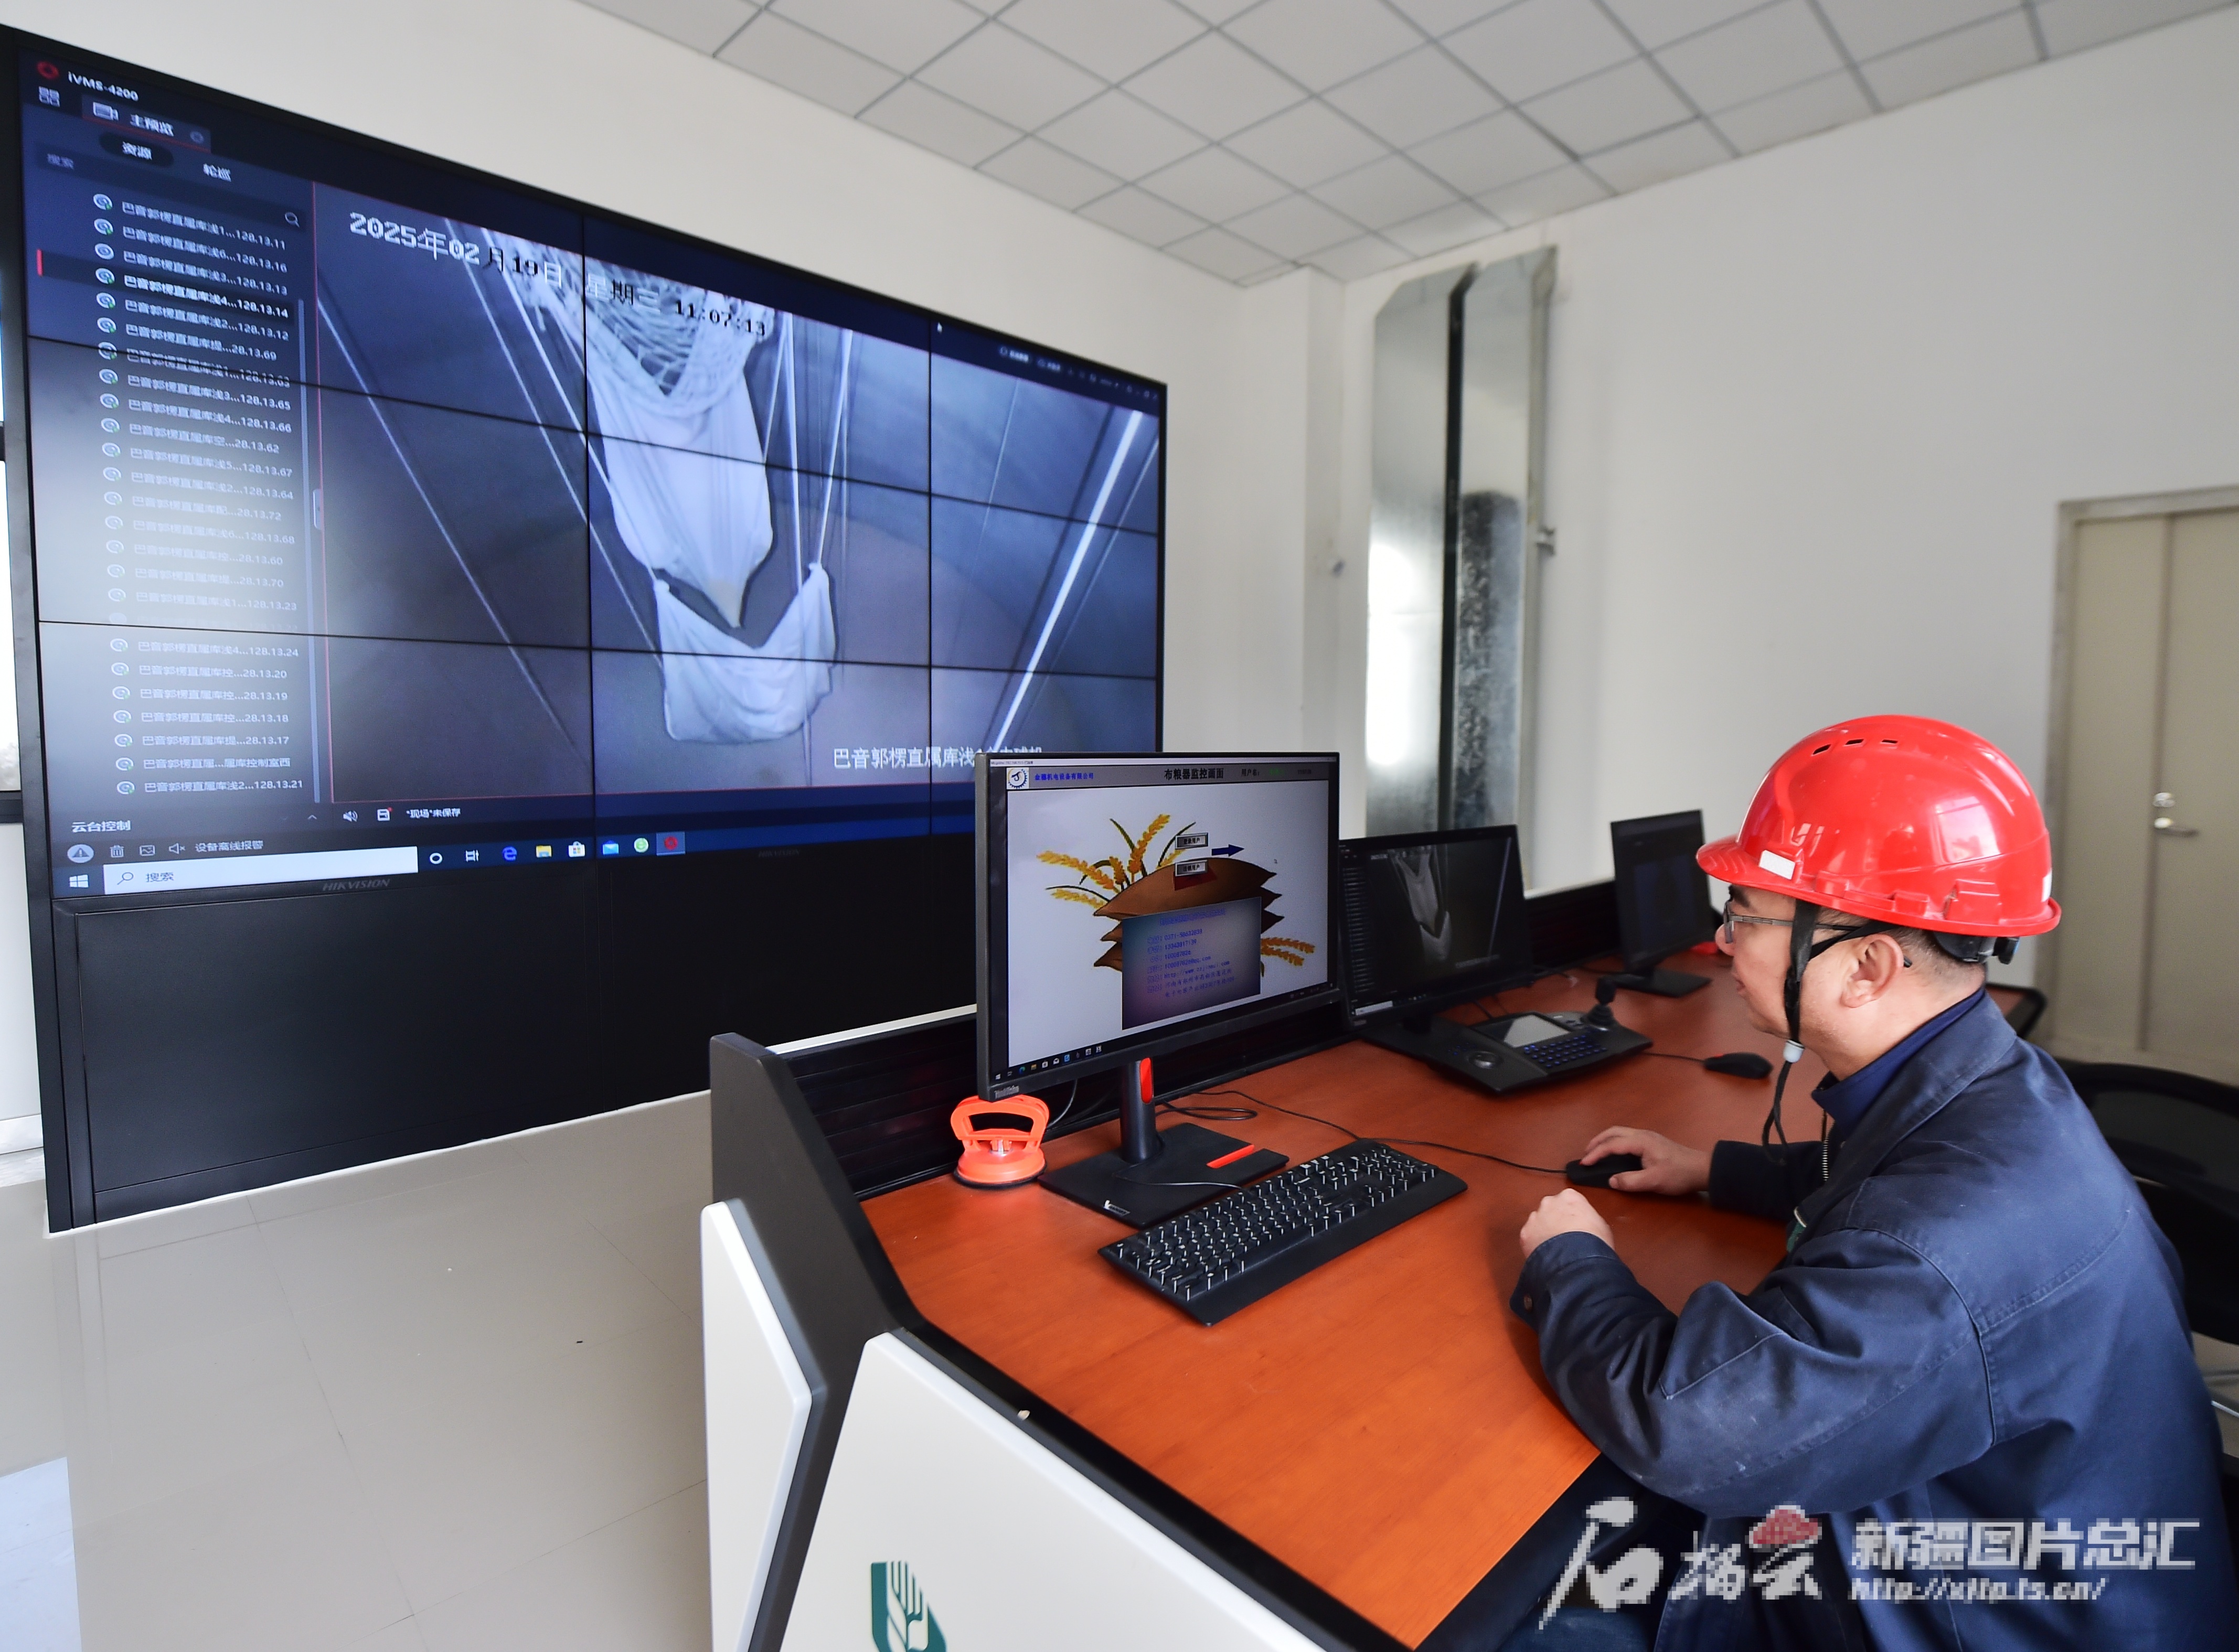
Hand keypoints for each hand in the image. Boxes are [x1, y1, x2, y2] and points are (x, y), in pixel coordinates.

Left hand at [1519, 1188, 1613, 1258]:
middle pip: (1551, 1209)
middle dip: (1555, 1221)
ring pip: (1538, 1223)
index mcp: (1569, 1196)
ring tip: (1555, 1250)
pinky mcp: (1525, 1233)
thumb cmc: (1593, 1241)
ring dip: (1544, 1233)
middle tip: (1564, 1237)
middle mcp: (1549, 1202)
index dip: (1572, 1215)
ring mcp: (1535, 1217)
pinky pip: (1529, 1238)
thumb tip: (1586, 1225)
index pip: (1569, 1201)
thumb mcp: (1601, 1225)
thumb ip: (1589, 1218)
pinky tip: (1546, 1255)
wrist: (1578, 1258)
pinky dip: (1535, 1245)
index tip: (1575, 1225)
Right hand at [1579, 1127, 1709, 1195]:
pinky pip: (1627, 1137)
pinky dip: (1615, 1142)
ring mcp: (1648, 1137)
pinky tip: (1615, 1152)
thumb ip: (1630, 1181)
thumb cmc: (1679, 1174)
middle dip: (1597, 1141)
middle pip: (1613, 1131)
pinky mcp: (1652, 1141)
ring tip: (1596, 1152)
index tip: (1584, 1163)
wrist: (1702, 1169)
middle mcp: (1642, 1135)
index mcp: (1641, 1141)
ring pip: (1620, 1132)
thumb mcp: (1653, 1181)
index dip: (1596, 1153)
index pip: (1612, 1144)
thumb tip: (1612, 1181)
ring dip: (1606, 1140)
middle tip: (1586, 1153)